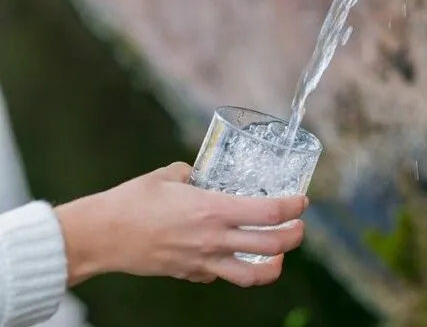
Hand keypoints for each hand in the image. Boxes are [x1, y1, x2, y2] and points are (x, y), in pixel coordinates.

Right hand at [55, 162, 307, 286]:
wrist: (102, 236)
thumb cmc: (132, 201)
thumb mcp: (166, 176)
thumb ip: (190, 174)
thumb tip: (198, 175)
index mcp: (213, 209)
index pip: (268, 213)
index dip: (292, 207)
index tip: (301, 202)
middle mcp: (214, 239)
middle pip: (272, 246)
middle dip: (295, 236)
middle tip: (299, 227)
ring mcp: (203, 261)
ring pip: (252, 275)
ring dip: (275, 265)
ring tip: (280, 255)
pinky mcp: (191, 274)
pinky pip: (221, 275)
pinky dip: (235, 267)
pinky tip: (233, 255)